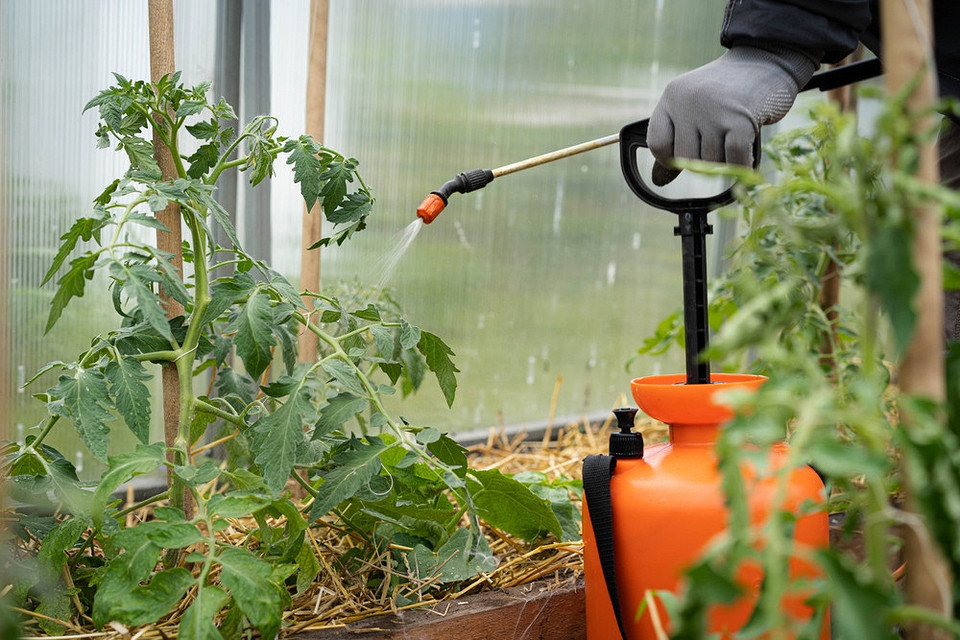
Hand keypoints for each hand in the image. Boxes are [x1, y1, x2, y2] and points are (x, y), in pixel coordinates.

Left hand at [647, 46, 816, 184]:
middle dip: (703, 162)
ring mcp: (714, 110)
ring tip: (735, 139)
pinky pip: (733, 161)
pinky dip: (740, 168)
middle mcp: (689, 101)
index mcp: (672, 96)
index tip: (687, 158)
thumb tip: (658, 180)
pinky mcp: (741, 120)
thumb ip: (676, 140)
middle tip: (720, 144)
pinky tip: (746, 162)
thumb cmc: (729, 91)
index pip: (657, 144)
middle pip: (684, 159)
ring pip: (710, 162)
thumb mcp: (694, 107)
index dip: (670, 160)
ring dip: (725, 161)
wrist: (767, 59)